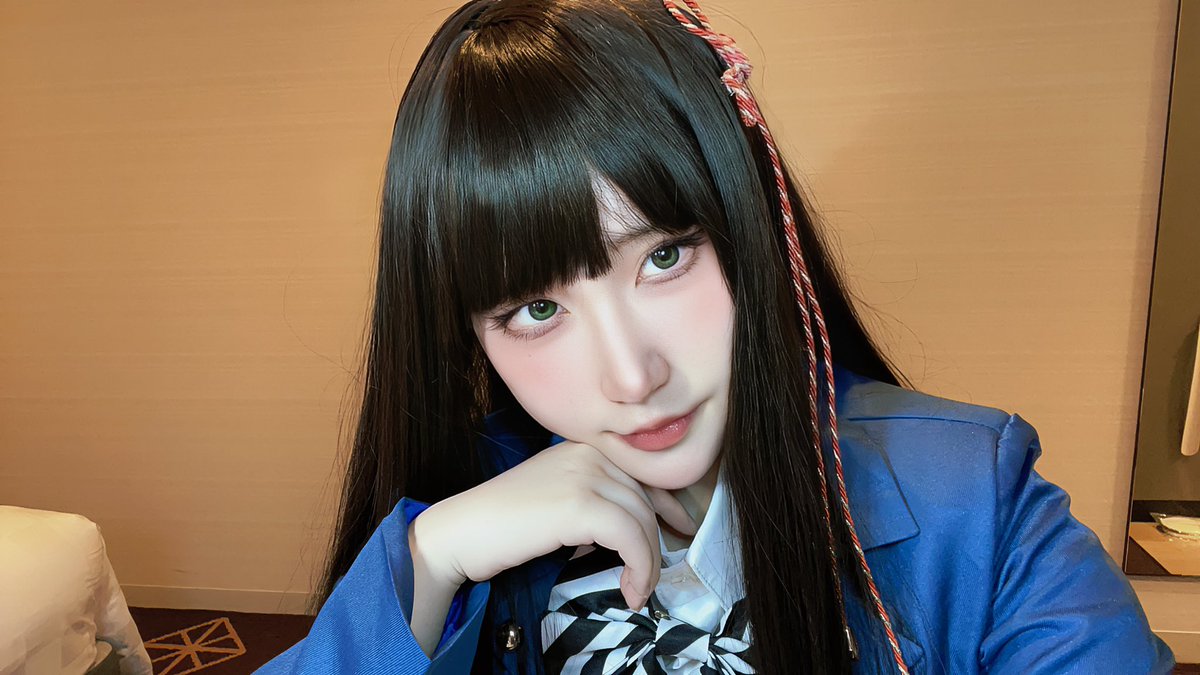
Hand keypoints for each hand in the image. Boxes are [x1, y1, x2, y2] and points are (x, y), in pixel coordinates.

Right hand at [410, 439, 696, 609]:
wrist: (461, 532)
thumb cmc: (503, 524)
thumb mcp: (556, 501)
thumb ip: (593, 504)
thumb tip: (631, 534)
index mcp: (583, 448)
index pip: (642, 475)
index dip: (669, 505)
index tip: (682, 531)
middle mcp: (589, 454)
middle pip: (646, 500)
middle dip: (657, 542)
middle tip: (654, 577)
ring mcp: (585, 475)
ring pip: (642, 521)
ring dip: (648, 564)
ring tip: (639, 591)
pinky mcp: (580, 504)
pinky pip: (630, 538)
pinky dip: (638, 568)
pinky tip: (630, 591)